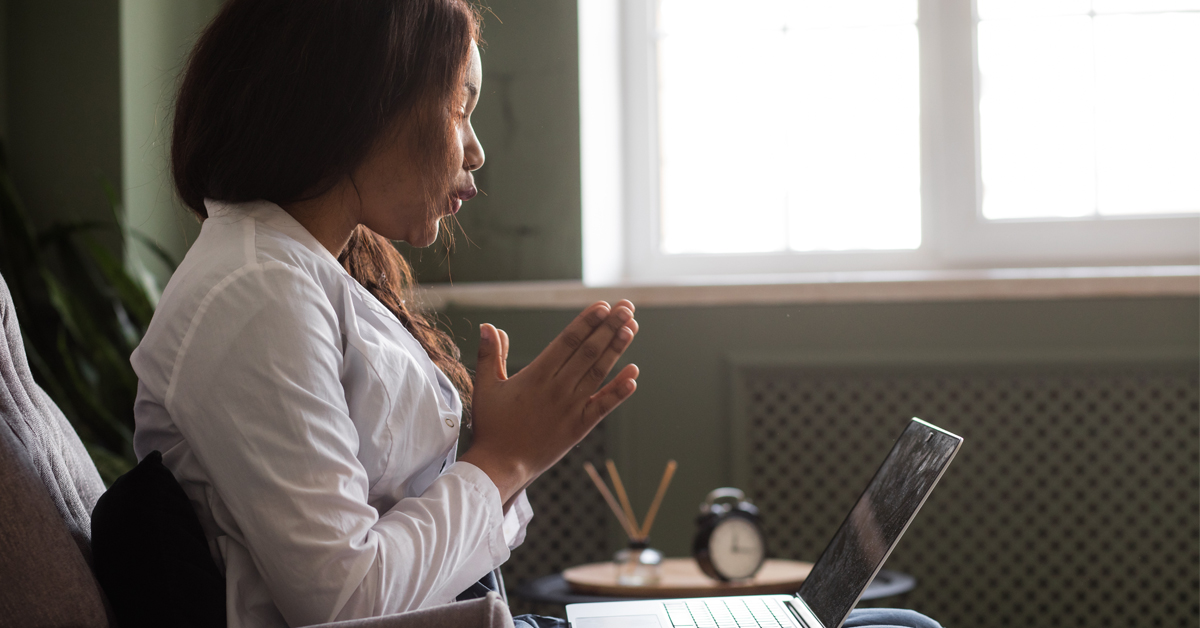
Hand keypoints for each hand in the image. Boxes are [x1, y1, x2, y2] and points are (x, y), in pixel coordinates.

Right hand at [460, 301, 639, 506]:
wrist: (501, 467)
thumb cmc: (491, 426)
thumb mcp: (485, 387)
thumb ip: (490, 354)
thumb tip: (488, 325)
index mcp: (536, 376)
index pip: (567, 341)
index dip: (587, 322)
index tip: (602, 306)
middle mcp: (558, 389)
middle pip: (588, 351)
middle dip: (609, 327)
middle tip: (626, 307)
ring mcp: (571, 408)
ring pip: (599, 372)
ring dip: (617, 349)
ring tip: (632, 327)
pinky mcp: (580, 427)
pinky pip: (604, 405)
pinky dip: (619, 390)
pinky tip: (634, 374)